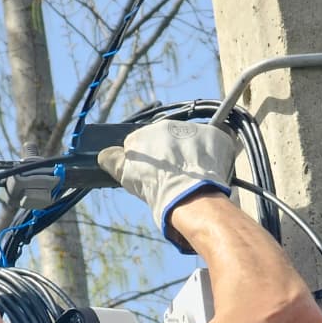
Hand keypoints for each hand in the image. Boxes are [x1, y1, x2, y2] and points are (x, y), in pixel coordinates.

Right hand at [97, 120, 235, 252]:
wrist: (190, 198)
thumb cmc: (157, 190)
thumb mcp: (126, 177)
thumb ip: (113, 160)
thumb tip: (105, 154)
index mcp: (144, 134)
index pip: (141, 141)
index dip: (147, 159)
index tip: (153, 173)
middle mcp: (168, 125)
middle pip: (167, 138)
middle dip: (170, 154)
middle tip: (174, 176)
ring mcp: (194, 129)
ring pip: (190, 139)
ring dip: (191, 152)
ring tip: (192, 175)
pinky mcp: (217, 136)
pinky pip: (215, 141)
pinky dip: (213, 154)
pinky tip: (208, 170)